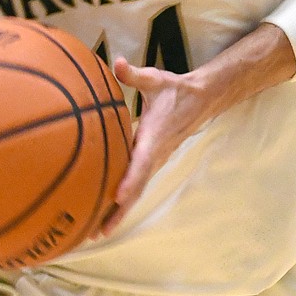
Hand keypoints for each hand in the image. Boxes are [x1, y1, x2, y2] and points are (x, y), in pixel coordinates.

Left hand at [97, 57, 217, 234]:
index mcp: (154, 138)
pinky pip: (135, 187)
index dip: (130, 181)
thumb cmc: (175, 90)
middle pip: (136, 191)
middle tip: (96, 232)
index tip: (117, 197)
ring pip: (135, 193)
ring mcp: (153, 163)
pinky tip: (102, 213)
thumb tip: (118, 63)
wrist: (201, 101)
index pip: (142, 163)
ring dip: (117, 214)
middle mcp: (154, 156)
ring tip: (94, 232)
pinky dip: (120, 204)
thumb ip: (135, 75)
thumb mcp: (156, 80)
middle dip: (117, 212)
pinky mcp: (150, 164)